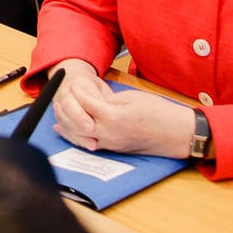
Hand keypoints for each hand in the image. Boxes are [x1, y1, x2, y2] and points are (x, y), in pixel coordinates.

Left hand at [51, 62, 196, 156]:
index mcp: (112, 117)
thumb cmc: (159, 113)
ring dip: (66, 125)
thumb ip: (107, 100)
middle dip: (66, 109)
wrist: (177, 134)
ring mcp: (110, 144)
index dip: (78, 91)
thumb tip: (92, 101)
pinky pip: (89, 143)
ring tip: (56, 115)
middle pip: (76, 121)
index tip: (73, 83)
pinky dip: (76, 136)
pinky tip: (66, 130)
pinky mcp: (114, 149)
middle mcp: (107, 133)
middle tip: (59, 97)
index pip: (85, 102)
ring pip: (79, 136)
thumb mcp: (130, 98)